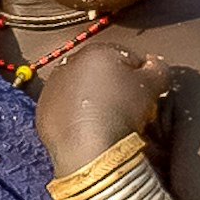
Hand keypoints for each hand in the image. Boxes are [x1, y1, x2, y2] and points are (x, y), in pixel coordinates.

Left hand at [35, 28, 172, 180]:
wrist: (88, 148)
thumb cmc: (123, 110)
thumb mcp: (154, 83)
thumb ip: (158, 67)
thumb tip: (154, 63)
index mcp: (96, 51)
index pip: (125, 57)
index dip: (139, 74)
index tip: (145, 92)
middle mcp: (68, 65)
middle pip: (99, 73)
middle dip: (113, 85)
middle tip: (127, 107)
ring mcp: (51, 89)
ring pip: (79, 91)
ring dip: (93, 100)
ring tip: (107, 119)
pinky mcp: (41, 113)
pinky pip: (65, 110)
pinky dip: (75, 116)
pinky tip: (88, 129)